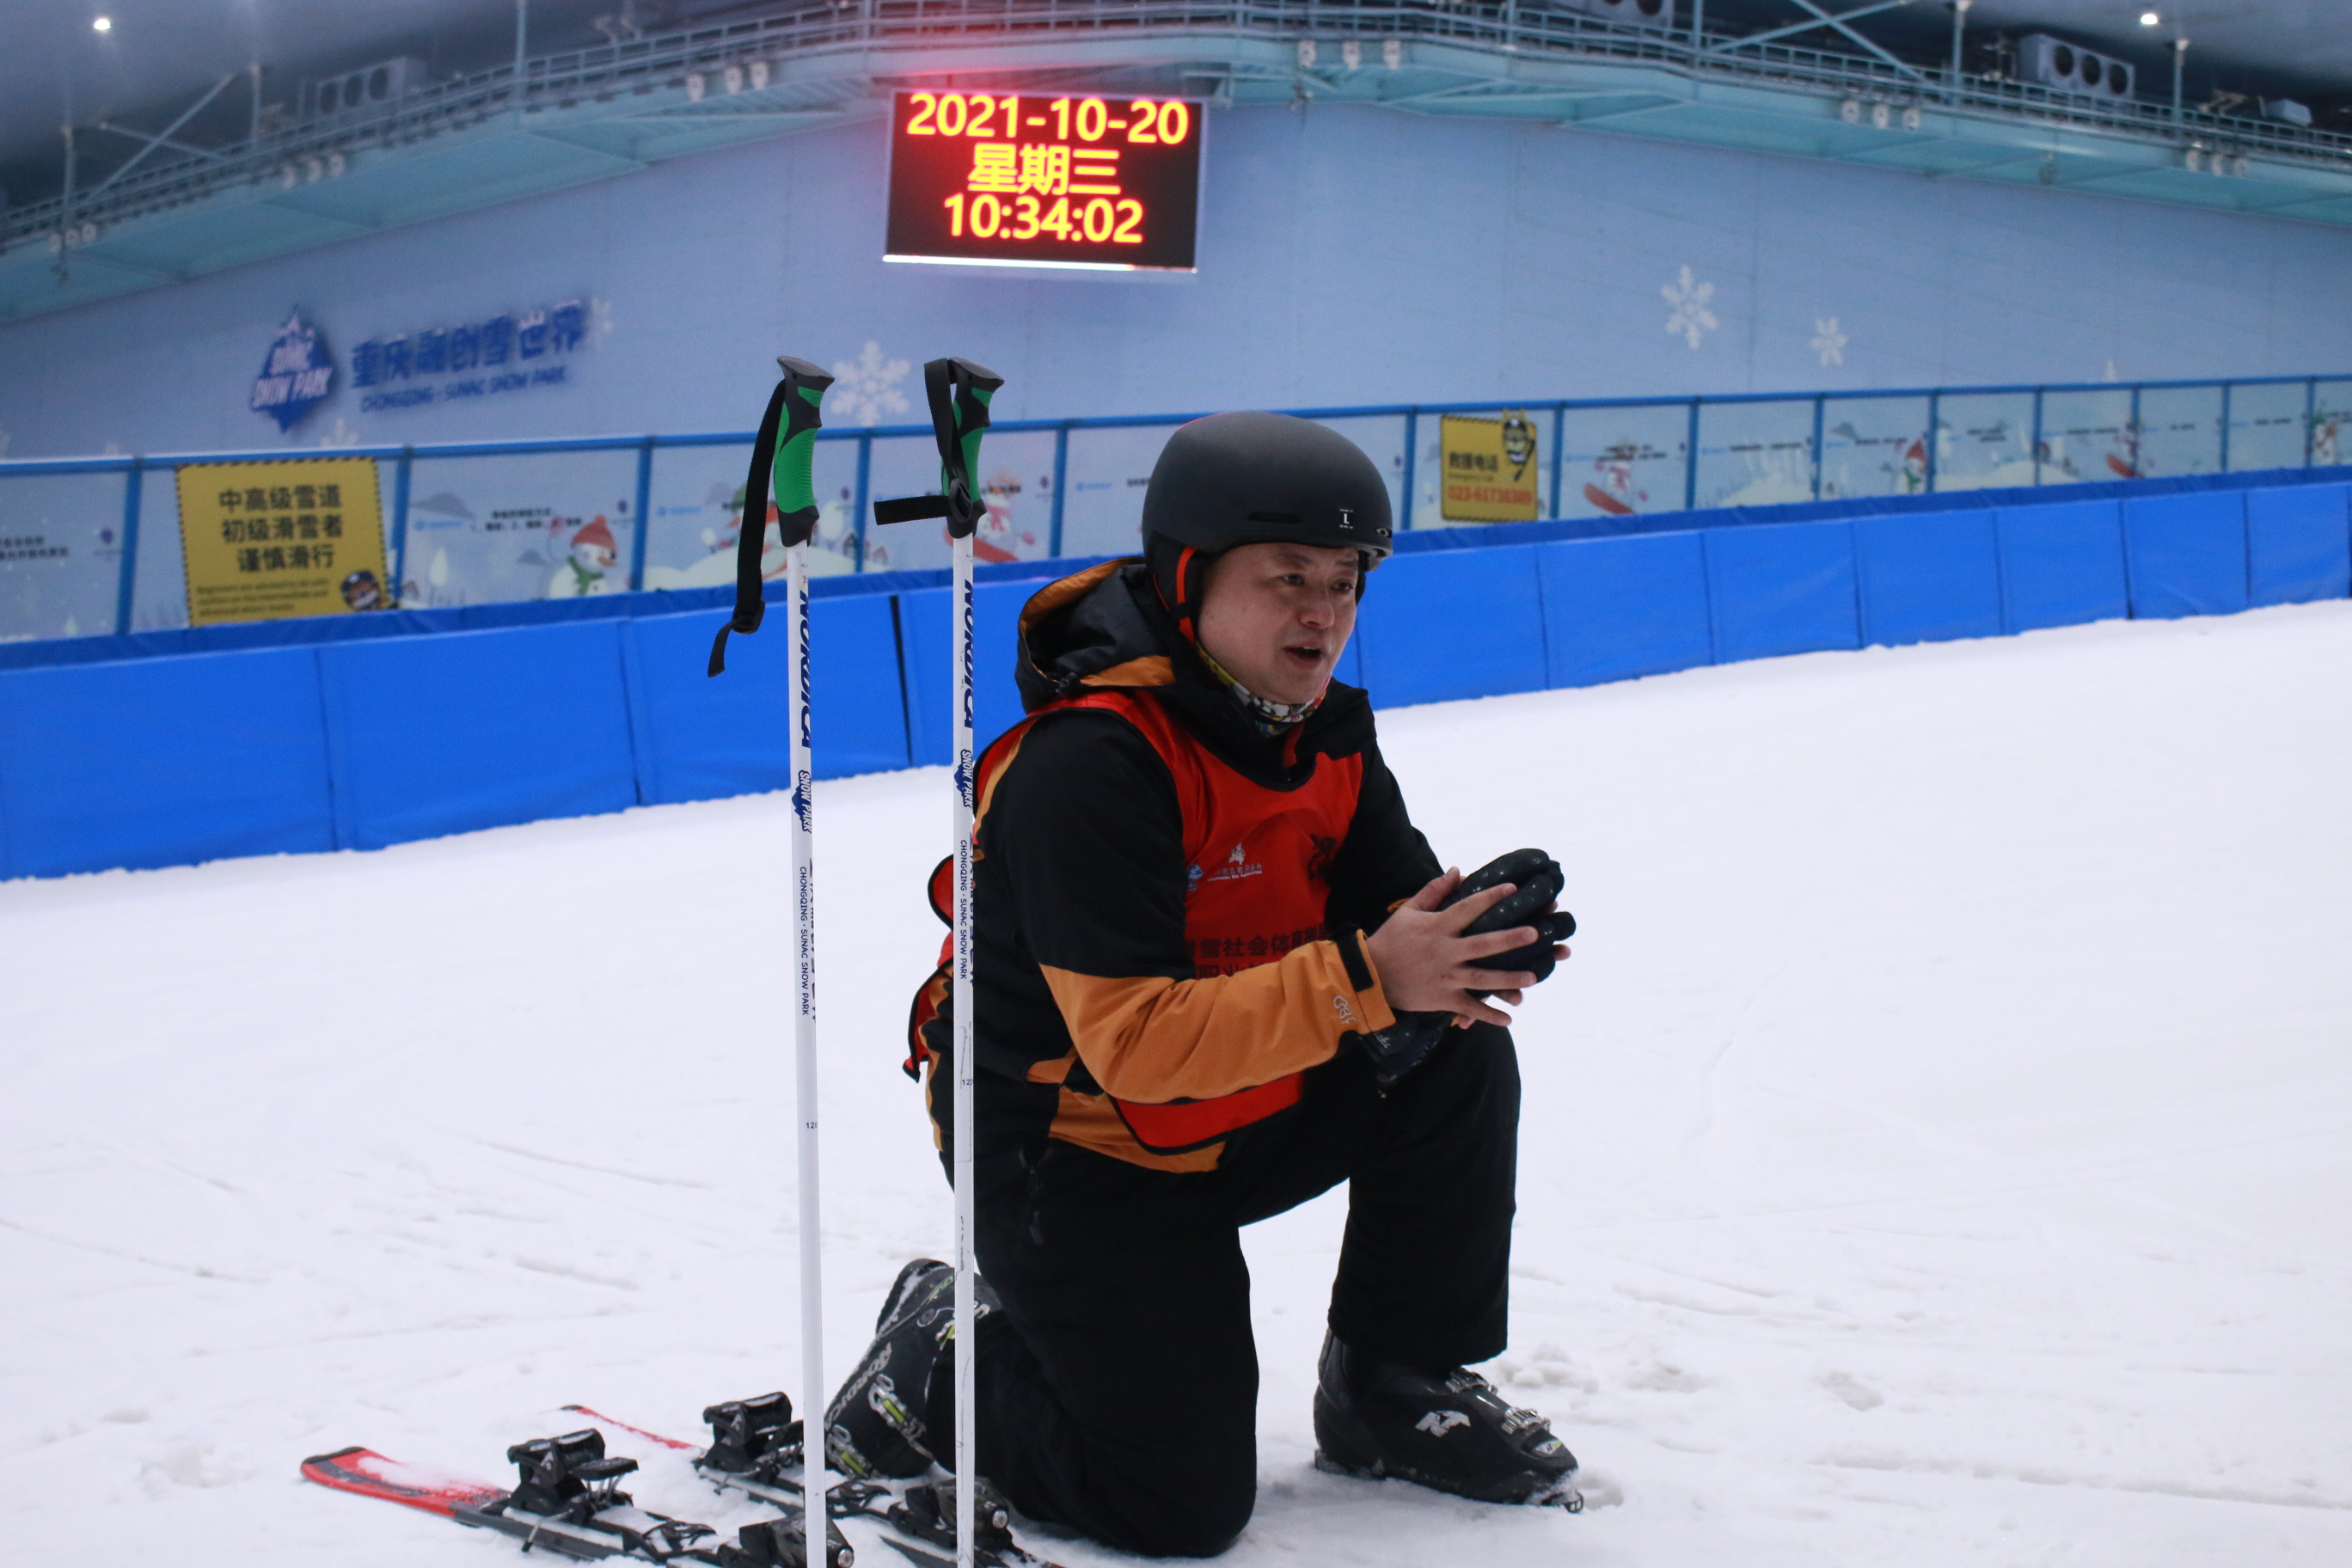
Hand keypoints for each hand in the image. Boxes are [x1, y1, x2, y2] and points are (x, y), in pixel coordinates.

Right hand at [1363, 868, 1564, 1028]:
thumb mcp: (1409, 910)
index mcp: (1438, 927)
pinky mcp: (1443, 999)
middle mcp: (1445, 952)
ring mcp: (1446, 977)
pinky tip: (1509, 1019)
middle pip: (1484, 944)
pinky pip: (1470, 1008)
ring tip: (1533, 977)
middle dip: (1510, 939)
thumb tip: (1458, 870)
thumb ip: (1435, 891)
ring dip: (1508, 980)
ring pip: (1483, 979)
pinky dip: (1489, 1015)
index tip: (1513, 888)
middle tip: (1535, 934)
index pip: (1469, 908)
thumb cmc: (1391, 939)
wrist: (1370, 976)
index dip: (1491, 897)